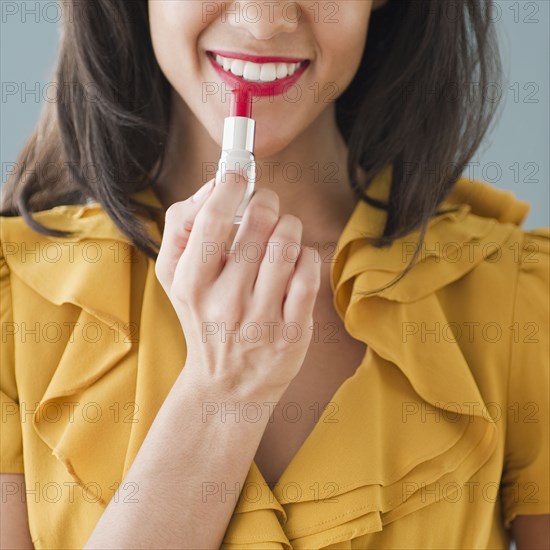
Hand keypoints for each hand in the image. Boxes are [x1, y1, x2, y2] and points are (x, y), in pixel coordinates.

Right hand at [155, 171, 320, 398]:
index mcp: (191, 283)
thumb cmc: (202, 317)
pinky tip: (295, 262)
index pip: (213, 220)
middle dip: (267, 203)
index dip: (231, 186)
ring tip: (281, 234)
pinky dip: (306, 257)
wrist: (226, 384)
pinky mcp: (292, 333)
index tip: (239, 175)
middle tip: (266, 206)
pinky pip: (309, 273)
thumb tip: (215, 185)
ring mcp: (262, 320)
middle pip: (260, 223)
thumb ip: (183, 226)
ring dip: (289, 227)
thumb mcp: (173, 277)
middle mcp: (226, 302)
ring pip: (289, 244)